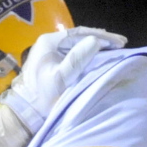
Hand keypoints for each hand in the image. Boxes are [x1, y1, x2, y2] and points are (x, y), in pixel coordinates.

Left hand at [0, 26, 126, 129]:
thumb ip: (77, 59)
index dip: (102, 37)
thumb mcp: (61, 78)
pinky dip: (86, 53)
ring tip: (113, 48)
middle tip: (121, 43)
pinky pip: (72, 52)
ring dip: (95, 46)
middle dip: (101, 39)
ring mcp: (49, 52)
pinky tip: (97, 55)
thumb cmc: (42, 96)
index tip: (120, 43)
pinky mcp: (50, 62)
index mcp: (49, 42)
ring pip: (77, 44)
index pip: (80, 33)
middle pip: (79, 37)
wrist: (25, 112)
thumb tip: (96, 41)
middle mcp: (48, 43)